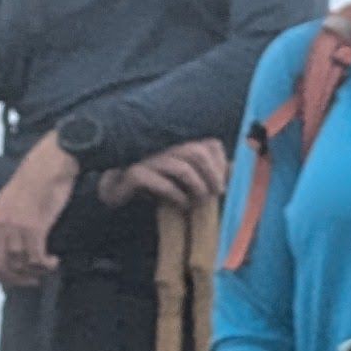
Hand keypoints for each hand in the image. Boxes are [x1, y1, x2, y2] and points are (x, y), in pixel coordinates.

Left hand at [0, 134, 77, 285]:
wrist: (48, 165)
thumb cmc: (33, 184)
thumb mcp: (8, 207)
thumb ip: (4, 229)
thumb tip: (9, 255)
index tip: (11, 280)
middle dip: (15, 280)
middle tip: (31, 280)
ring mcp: (14, 227)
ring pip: (19, 264)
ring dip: (34, 272)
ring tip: (46, 268)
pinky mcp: (34, 226)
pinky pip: (36, 257)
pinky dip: (45, 265)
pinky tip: (53, 261)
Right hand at [89, 138, 230, 212]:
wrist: (116, 194)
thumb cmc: (154, 188)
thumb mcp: (184, 181)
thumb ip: (206, 175)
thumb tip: (234, 171)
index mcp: (181, 151)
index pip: (210, 145)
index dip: (221, 163)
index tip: (223, 184)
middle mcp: (166, 153)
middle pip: (196, 152)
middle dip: (211, 174)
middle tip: (216, 194)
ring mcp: (150, 162)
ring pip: (180, 166)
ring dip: (195, 185)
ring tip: (198, 201)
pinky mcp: (135, 175)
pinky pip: (158, 181)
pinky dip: (174, 194)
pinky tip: (180, 205)